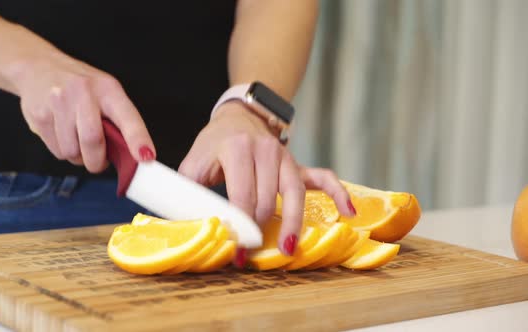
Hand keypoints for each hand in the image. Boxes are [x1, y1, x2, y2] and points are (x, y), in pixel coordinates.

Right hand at [11, 55, 154, 171]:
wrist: (38, 67)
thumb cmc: (80, 87)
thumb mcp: (104, 93)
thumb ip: (117, 122)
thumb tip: (129, 157)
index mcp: (109, 89)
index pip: (128, 118)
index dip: (138, 140)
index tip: (146, 157)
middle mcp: (84, 92)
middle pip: (93, 141)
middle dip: (97, 161)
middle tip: (98, 162)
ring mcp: (59, 102)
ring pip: (72, 151)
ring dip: (77, 156)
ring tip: (77, 140)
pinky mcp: (39, 114)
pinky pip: (56, 150)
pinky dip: (62, 151)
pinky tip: (62, 134)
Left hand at [179, 101, 355, 264]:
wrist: (238, 117)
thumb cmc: (213, 144)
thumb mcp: (193, 162)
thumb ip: (188, 190)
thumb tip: (187, 222)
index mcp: (238, 150)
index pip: (243, 195)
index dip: (240, 227)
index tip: (235, 251)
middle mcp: (267, 151)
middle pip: (268, 200)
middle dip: (260, 231)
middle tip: (251, 255)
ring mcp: (287, 157)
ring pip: (295, 195)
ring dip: (292, 224)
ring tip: (289, 249)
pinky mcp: (299, 164)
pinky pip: (324, 178)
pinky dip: (338, 194)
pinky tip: (348, 212)